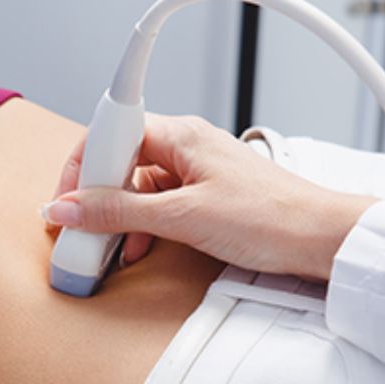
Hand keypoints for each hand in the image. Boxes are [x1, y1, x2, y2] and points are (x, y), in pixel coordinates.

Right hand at [42, 114, 375, 280]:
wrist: (320, 239)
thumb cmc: (268, 218)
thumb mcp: (181, 217)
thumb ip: (119, 212)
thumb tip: (68, 208)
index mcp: (179, 134)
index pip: (110, 136)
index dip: (81, 169)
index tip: (64, 202)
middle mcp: (184, 147)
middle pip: (119, 164)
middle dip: (95, 199)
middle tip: (78, 230)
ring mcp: (193, 173)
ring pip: (136, 189)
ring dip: (117, 219)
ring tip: (105, 248)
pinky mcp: (202, 198)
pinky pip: (156, 206)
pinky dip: (140, 228)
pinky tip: (134, 249)